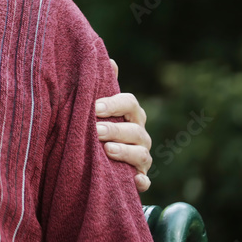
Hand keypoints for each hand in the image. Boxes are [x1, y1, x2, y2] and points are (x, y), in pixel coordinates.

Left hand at [95, 59, 151, 191]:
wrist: (97, 157)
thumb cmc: (98, 124)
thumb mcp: (98, 105)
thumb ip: (101, 86)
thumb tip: (108, 59)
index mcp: (130, 114)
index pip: (130, 103)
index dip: (115, 104)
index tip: (95, 106)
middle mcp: (139, 134)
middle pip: (135, 130)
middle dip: (116, 129)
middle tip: (95, 130)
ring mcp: (141, 157)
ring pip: (142, 154)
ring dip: (125, 152)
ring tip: (107, 150)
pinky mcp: (139, 178)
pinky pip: (145, 182)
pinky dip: (141, 182)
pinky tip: (133, 181)